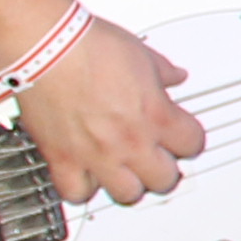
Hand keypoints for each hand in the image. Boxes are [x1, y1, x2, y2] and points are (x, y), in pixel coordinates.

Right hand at [13, 18, 201, 205]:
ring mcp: (97, 154)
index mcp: (156, 115)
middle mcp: (131, 141)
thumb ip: (163, 72)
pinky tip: (84, 175)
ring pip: (127, 194)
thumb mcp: (142, 54)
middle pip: (165, 179)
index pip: (192, 144)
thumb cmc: (90, 46)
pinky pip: (76, 192)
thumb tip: (174, 75)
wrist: (47, 49)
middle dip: (163, 168)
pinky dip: (81, 187)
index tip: (182, 136)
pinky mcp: (62, 159)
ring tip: (124, 170)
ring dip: (128, 184)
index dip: (189, 139)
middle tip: (156, 157)